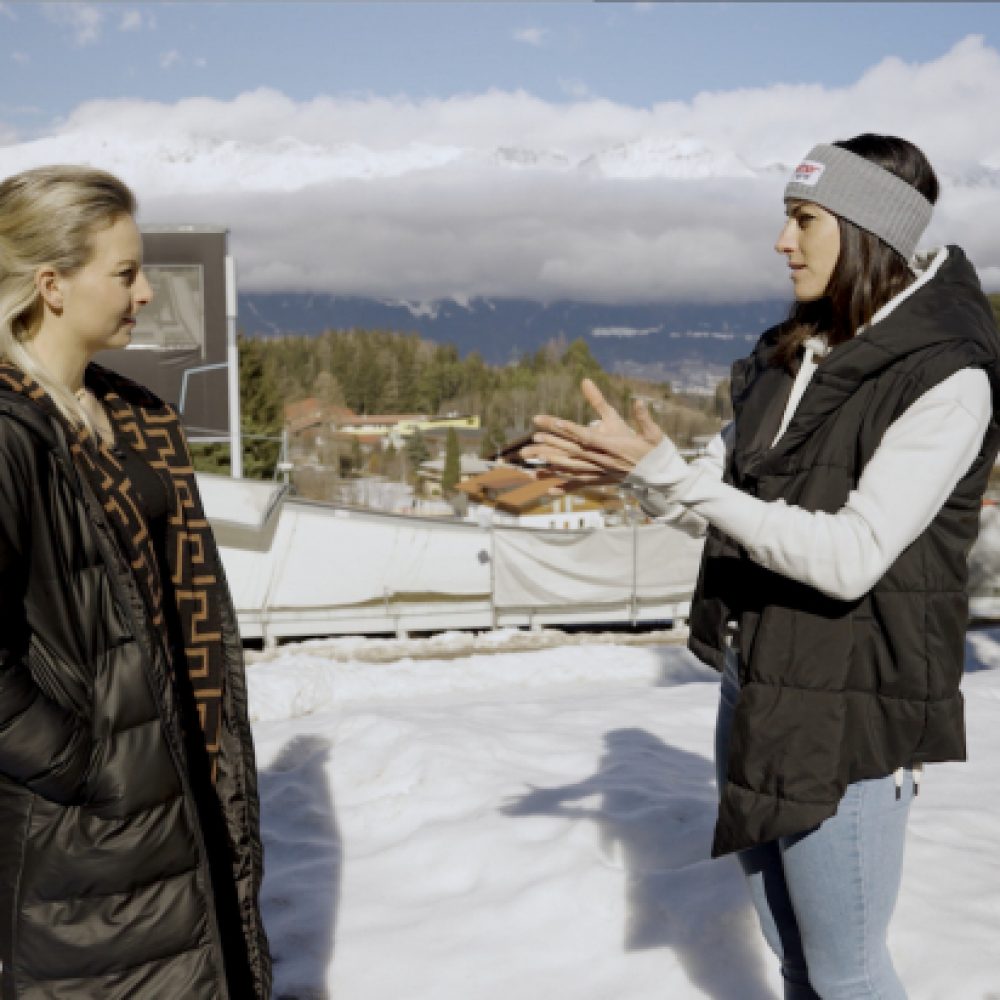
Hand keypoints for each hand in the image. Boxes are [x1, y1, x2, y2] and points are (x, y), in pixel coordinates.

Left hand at [522, 379, 664, 482]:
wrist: (660, 478)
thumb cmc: (655, 452)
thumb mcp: (652, 432)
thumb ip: (643, 417)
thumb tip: (639, 400)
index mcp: (614, 447)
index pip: (589, 436)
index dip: (572, 430)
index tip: (556, 422)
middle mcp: (603, 461)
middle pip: (573, 451)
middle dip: (552, 442)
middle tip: (533, 435)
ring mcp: (600, 473)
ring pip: (570, 467)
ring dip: (550, 461)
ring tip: (531, 456)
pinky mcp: (599, 481)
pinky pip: (578, 484)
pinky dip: (563, 487)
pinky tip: (548, 491)